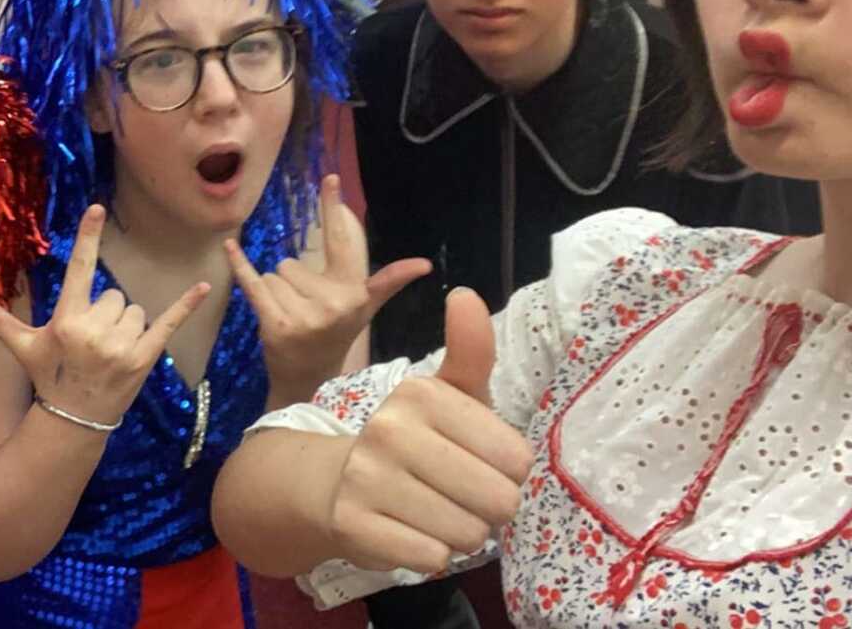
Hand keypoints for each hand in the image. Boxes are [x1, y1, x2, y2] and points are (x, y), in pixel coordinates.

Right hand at [0, 205, 209, 426]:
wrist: (74, 421)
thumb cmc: (47, 377)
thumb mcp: (23, 347)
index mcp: (67, 321)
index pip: (78, 269)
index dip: (88, 237)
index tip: (97, 208)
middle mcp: (94, 331)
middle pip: (113, 295)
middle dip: (106, 312)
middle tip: (92, 341)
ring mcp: (121, 346)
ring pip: (135, 310)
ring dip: (126, 325)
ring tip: (110, 351)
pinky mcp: (145, 358)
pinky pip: (168, 323)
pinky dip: (186, 305)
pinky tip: (204, 286)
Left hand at [229, 175, 430, 396]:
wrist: (308, 378)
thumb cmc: (336, 334)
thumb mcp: (363, 307)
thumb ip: (387, 281)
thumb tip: (423, 264)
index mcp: (355, 292)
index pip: (343, 241)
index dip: (335, 209)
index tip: (330, 178)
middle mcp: (334, 303)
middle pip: (293, 262)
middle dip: (293, 280)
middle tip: (305, 309)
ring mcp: (304, 316)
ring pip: (273, 274)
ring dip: (275, 291)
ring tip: (290, 315)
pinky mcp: (275, 324)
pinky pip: (253, 283)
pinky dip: (239, 264)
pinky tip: (229, 246)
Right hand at [324, 289, 534, 573]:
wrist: (334, 483)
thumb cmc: (415, 439)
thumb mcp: (448, 394)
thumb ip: (469, 350)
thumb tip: (464, 293)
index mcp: (421, 394)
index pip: (516, 459)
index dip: (507, 472)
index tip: (478, 463)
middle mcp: (390, 430)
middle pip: (498, 500)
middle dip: (487, 508)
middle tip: (459, 495)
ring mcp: (367, 478)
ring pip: (467, 534)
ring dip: (461, 534)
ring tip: (434, 514)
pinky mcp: (353, 525)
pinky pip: (432, 558)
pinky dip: (431, 554)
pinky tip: (410, 533)